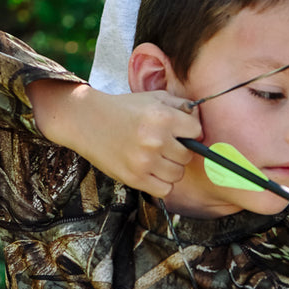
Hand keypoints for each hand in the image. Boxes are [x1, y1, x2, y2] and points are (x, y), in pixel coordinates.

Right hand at [28, 81, 202, 196]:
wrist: (88, 121)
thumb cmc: (125, 109)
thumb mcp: (154, 98)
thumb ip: (180, 105)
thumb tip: (200, 119)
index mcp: (163, 117)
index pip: (197, 131)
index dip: (191, 132)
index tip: (181, 132)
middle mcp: (156, 140)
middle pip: (188, 155)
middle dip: (180, 150)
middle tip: (165, 145)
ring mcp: (145, 161)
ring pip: (177, 174)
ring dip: (171, 168)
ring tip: (157, 158)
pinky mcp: (134, 178)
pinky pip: (164, 189)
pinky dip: (162, 183)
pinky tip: (152, 171)